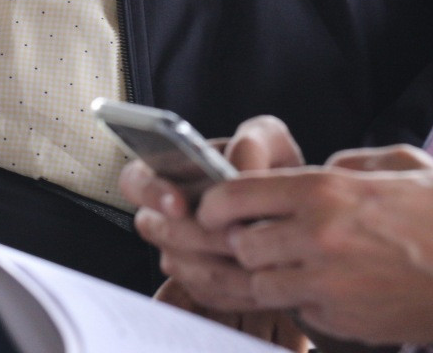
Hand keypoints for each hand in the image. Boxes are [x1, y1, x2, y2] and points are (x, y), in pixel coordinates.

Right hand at [127, 116, 308, 323]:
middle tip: (234, 234)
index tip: (179, 205)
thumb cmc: (273, 166)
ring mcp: (180, 251)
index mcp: (169, 170)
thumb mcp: (269, 140)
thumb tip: (234, 171)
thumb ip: (251, 144)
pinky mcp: (201, 283)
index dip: (151, 193)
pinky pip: (204, 292)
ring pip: (180, 265)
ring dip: (218, 261)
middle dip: (194, 234)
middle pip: (156, 230)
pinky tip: (263, 275)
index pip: (134, 181)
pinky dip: (233, 287)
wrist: (297, 210)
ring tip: (257, 253)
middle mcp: (167, 214)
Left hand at [170, 146, 432, 348]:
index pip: (237, 196)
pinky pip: (298, 310)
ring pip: (259, 285)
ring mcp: (329, 287)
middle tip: (238, 235)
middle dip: (234, 241)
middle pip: (240, 245)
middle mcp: (320, 239)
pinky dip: (296, 299)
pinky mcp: (342, 322)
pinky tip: (313, 286)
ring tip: (263, 264)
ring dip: (256, 274)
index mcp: (328, 192)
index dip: (214, 201)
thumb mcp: (399, 164)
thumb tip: (318, 171)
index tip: (211, 204)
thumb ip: (347, 165)